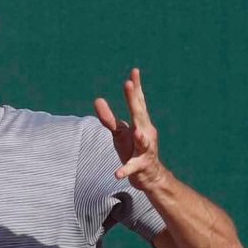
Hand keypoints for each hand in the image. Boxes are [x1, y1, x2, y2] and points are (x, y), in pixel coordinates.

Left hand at [93, 67, 169, 190]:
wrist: (149, 176)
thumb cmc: (133, 149)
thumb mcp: (119, 133)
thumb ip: (109, 118)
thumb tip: (97, 99)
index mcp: (141, 123)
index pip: (139, 103)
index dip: (136, 87)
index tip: (134, 71)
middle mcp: (146, 133)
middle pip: (139, 115)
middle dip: (134, 100)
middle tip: (128, 84)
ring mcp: (145, 150)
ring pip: (143, 142)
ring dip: (140, 137)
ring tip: (136, 132)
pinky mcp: (140, 166)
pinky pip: (132, 168)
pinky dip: (125, 170)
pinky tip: (117, 174)